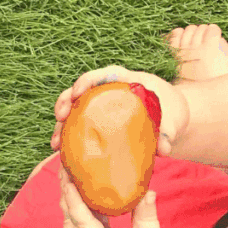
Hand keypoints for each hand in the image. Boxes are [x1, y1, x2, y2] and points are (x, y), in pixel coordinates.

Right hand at [51, 65, 189, 158]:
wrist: (172, 123)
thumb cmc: (172, 115)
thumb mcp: (172, 121)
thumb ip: (166, 133)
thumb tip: (163, 150)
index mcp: (125, 82)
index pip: (101, 74)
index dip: (87, 81)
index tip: (78, 91)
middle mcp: (107, 92)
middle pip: (80, 92)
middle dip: (65, 102)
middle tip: (60, 117)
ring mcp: (99, 109)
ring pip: (74, 112)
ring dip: (61, 126)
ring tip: (55, 144)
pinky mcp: (96, 124)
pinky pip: (78, 128)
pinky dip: (68, 139)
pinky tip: (62, 153)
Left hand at [58, 165, 177, 227]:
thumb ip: (145, 218)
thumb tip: (146, 189)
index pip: (80, 222)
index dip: (72, 196)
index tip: (67, 174)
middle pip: (69, 222)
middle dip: (67, 194)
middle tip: (66, 167)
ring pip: (71, 226)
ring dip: (72, 203)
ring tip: (73, 176)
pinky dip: (81, 214)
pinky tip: (87, 196)